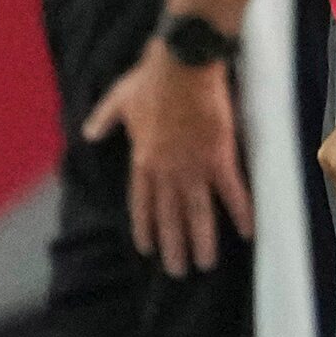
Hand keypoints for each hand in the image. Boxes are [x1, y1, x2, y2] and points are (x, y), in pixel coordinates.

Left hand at [82, 38, 253, 276]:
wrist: (181, 65)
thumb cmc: (149, 79)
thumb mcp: (118, 100)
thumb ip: (103, 120)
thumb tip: (88, 132)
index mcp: (142, 161)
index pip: (142, 205)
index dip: (147, 229)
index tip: (149, 250)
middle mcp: (166, 171)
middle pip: (170, 216)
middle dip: (174, 246)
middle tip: (178, 271)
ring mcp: (193, 166)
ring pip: (198, 212)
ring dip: (202, 241)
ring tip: (205, 264)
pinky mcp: (219, 156)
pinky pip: (231, 191)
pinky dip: (240, 212)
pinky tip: (247, 232)